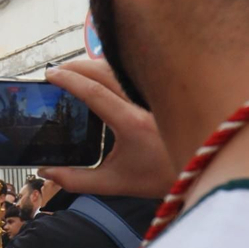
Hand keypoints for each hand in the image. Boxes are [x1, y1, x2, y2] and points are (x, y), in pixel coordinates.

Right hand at [39, 59, 173, 198]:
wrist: (202, 171)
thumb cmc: (159, 177)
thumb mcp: (116, 183)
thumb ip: (77, 180)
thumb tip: (46, 171)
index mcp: (132, 123)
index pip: (94, 91)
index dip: (69, 80)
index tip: (50, 75)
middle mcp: (145, 103)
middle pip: (105, 71)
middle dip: (76, 66)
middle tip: (56, 71)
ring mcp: (154, 94)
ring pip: (120, 67)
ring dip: (94, 65)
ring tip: (75, 73)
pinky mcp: (160, 92)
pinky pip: (132, 72)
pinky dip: (111, 69)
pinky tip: (101, 76)